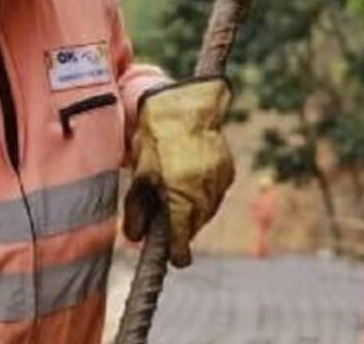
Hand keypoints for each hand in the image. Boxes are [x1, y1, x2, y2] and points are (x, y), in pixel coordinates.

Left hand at [122, 77, 234, 267]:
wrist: (186, 106)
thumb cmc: (157, 139)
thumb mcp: (140, 175)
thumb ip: (136, 211)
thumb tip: (135, 239)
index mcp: (179, 200)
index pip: (182, 244)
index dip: (176, 253)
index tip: (173, 257)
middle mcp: (203, 196)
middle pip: (194, 228)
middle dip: (182, 227)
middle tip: (166, 213)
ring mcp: (219, 184)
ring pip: (206, 211)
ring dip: (194, 210)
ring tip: (177, 188)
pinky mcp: (228, 172)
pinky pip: (216, 193)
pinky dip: (204, 193)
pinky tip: (191, 175)